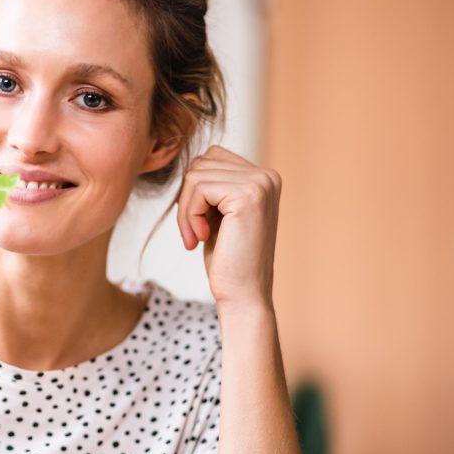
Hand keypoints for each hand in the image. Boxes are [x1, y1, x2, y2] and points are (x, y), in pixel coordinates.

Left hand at [175, 145, 281, 307]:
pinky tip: (201, 237)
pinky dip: (189, 214)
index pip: (211, 158)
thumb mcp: (219, 214)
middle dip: (188, 199)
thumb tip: (191, 162)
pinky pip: (198, 187)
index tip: (199, 222)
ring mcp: (260, 183)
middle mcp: (267, 176)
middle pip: (201, 162)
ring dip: (186, 209)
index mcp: (264, 178)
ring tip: (197, 236)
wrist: (244, 295)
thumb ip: (213, 185)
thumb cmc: (228, 259)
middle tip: (194, 232)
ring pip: (196, 174)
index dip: (195, 189)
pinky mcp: (247, 195)